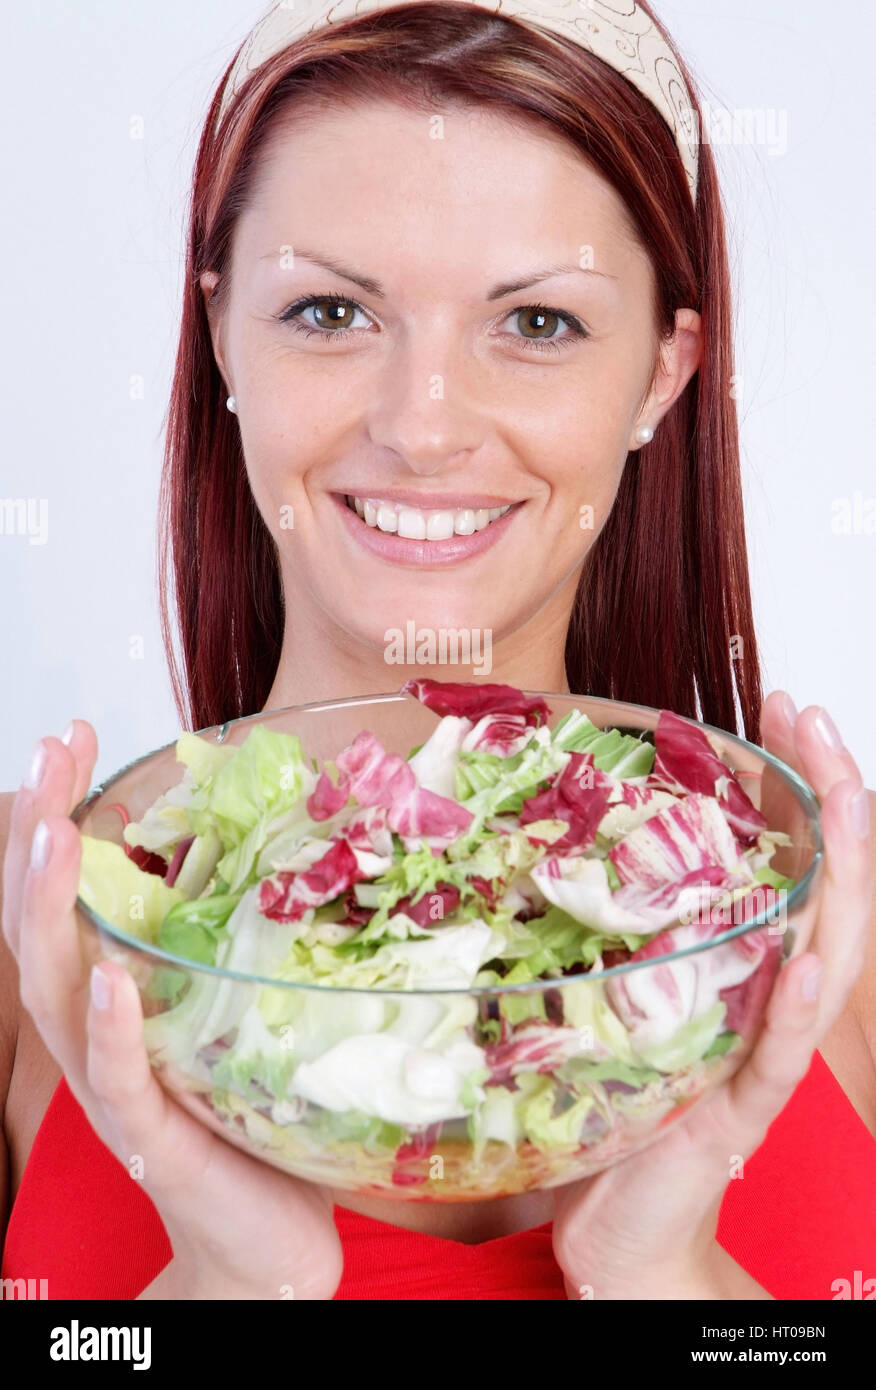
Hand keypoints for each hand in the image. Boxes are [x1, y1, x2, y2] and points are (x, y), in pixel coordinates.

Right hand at [3, 723, 342, 1299]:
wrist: (264, 1239)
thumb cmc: (251, 1115)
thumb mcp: (235, 1008)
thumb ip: (229, 939)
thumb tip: (270, 843)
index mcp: (117, 993)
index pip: (71, 889)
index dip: (60, 810)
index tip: (74, 735)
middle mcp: (100, 1032)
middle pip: (43, 923)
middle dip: (40, 833)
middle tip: (50, 748)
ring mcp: (119, 1086)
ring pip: (59, 990)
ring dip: (52, 909)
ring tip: (52, 834)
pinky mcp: (154, 1136)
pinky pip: (118, 1080)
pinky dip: (110, 1031)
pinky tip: (109, 983)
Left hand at [551, 693, 871, 1299]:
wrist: (619, 1230)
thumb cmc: (615, 1109)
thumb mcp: (614, 994)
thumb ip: (610, 926)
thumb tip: (551, 842)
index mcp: (744, 967)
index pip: (787, 859)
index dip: (792, 783)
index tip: (775, 709)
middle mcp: (769, 1000)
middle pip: (824, 886)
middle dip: (830, 796)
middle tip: (809, 712)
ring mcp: (762, 1055)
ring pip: (828, 954)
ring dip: (839, 870)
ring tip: (843, 795)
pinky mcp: (739, 1112)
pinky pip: (780, 1057)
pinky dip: (797, 1008)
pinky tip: (808, 961)